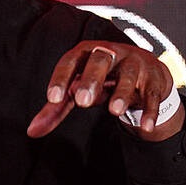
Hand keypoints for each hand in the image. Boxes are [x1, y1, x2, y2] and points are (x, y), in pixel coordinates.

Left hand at [26, 41, 182, 141]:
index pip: (71, 61)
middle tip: (82, 101)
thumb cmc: (103, 79)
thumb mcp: (78, 88)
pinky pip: (151, 95)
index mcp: (87, 53)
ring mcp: (134, 65)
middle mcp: (111, 53)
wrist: (145, 72)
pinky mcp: (153, 80)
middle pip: (100, 60)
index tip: (52, 98)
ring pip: (128, 76)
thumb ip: (56, 108)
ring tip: (113, 112)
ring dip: (121, 93)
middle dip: (91, 79)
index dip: (61, 77)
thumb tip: (32, 131)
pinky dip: (150, 111)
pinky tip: (145, 127)